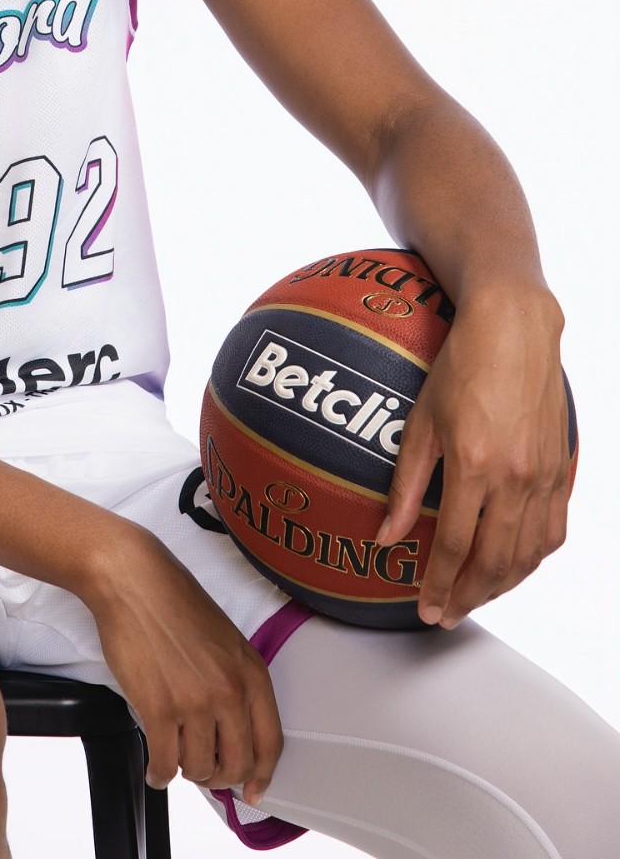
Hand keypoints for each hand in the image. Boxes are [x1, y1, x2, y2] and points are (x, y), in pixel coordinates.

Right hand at [80, 522, 282, 800]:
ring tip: (174, 756)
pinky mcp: (158, 708)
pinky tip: (154, 769)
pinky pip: (165, 764)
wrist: (132, 579)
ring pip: (200, 767)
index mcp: (250, 670)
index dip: (262, 774)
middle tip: (204, 772)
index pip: (270, 742)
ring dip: (187, 770)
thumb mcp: (224, 638)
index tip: (253, 790)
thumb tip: (231, 729)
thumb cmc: (173, 601)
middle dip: (220, 776)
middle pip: (237, 763)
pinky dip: (159, 774)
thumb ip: (234, 681)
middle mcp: (229, 691)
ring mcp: (194, 702)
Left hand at [376, 286, 569, 626]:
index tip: (424, 607)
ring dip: (500, 586)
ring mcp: (543, 475)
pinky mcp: (560, 469)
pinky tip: (512, 566)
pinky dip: (532, 559)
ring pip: (527, 555)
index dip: (439, 584)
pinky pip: (552, 531)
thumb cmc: (460, 365)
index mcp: (475, 466)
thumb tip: (385, 536)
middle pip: (494, 562)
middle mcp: (514, 478)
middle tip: (445, 615)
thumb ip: (404, 484)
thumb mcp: (420, 422)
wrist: (515, 329)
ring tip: (473, 598)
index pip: (455, 546)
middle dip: (468, 597)